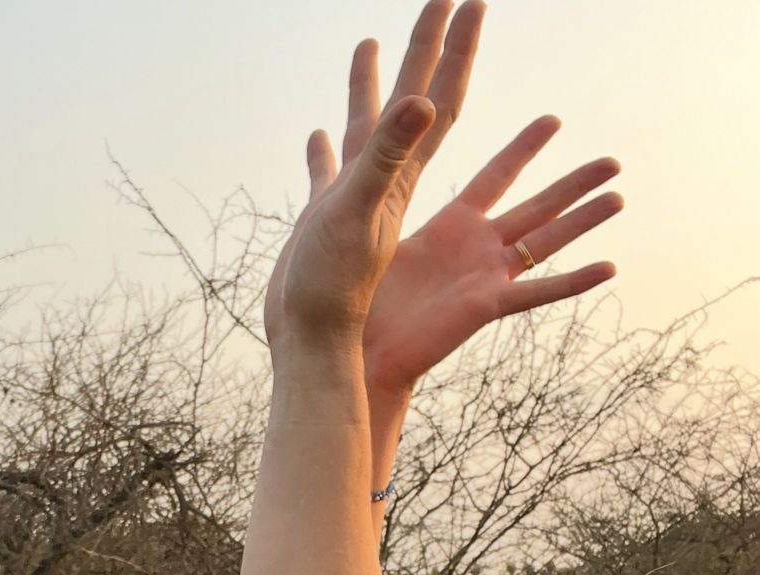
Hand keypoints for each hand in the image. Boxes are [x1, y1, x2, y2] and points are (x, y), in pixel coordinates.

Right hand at [263, 1, 484, 355]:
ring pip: (367, 131)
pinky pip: (328, 174)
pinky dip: (324, 152)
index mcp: (401, 175)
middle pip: (415, 103)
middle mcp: (386, 182)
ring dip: (369, 88)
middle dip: (428, 50)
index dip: (454, 50)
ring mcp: (357, 200)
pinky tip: (319, 136)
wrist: (308, 342)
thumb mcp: (363, 214)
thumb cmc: (332, 288)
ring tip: (368, 45)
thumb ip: (391, 158)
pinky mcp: (328, 221)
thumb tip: (424, 101)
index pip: (440, 101)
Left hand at [362, 119, 621, 396]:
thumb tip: (354, 155)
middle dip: (574, 184)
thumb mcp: (376, 234)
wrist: (361, 347)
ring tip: (619, 198)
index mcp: (451, 226)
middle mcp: (477, 249)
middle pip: (537, 207)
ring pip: (547, 242)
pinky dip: (574, 281)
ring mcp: (486, 277)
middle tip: (614, 162)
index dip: (523, 149)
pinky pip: (539, 291)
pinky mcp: (487, 305)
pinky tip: (608, 267)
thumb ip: (383, 198)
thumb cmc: (362, 297)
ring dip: (583, 221)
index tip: (553, 120)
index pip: (495, 177)